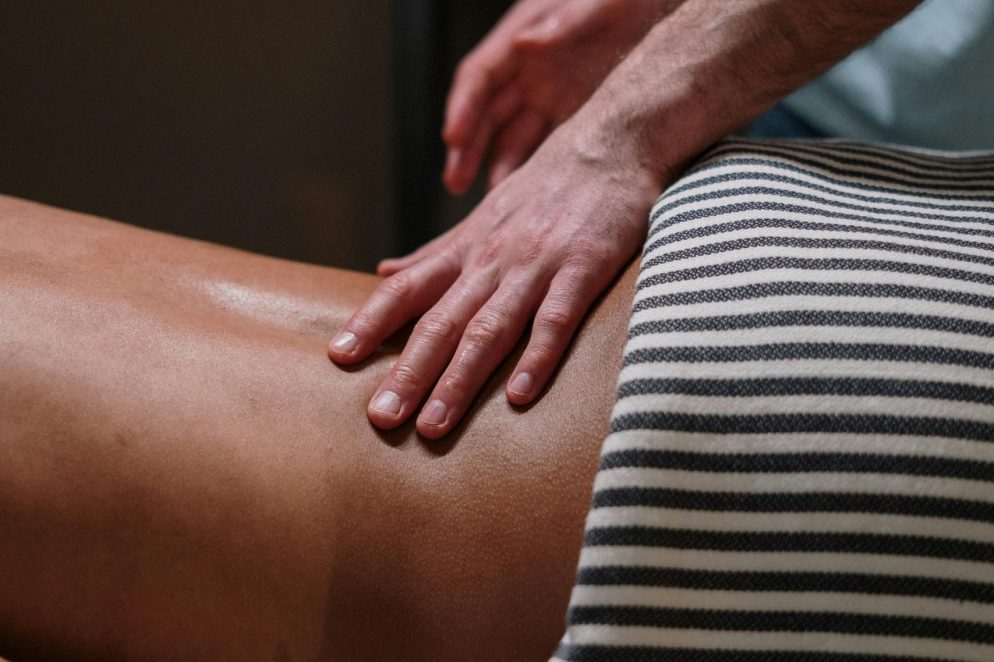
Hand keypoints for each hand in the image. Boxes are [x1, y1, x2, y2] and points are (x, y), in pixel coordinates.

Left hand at [329, 120, 663, 438]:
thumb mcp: (481, 218)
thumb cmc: (543, 189)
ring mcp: (536, 265)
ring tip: (434, 425)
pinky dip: (537, 357)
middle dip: (409, 372)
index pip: (406, 289)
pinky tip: (517, 396)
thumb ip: (435, 253)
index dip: (370, 322)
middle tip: (381, 418)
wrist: (609, 145)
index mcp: (465, 251)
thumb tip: (382, 273)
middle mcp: (491, 260)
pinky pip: (557, 319)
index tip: (337, 358)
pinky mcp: (583, 269)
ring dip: (459, 379)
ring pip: (489, 328)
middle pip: (441, 322)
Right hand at [443, 0, 676, 192]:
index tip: (454, 137)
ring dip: (497, 167)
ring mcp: (552, 93)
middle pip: (487, 112)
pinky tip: (527, 198)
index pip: (481, 74)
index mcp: (524, 34)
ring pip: (512, 136)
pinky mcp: (577, 114)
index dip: (463, 106)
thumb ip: (567, 21)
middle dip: (467, 148)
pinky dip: (532, 172)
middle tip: (453, 183)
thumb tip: (524, 45)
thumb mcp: (603, 0)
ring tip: (490, 204)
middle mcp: (530, 68)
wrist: (673, 5)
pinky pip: (546, 148)